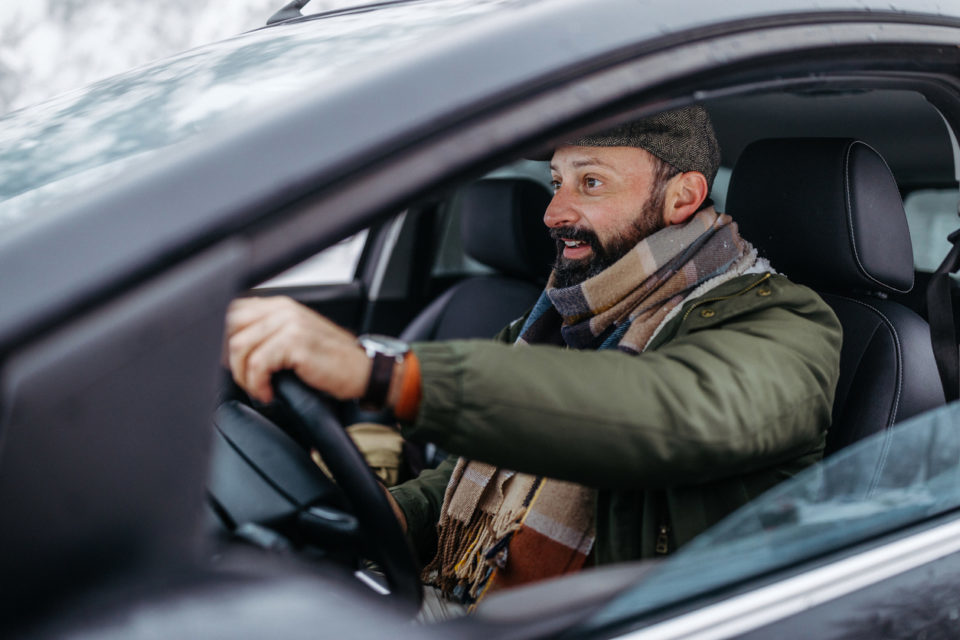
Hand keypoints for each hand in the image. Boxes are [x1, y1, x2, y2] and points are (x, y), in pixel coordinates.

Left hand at [226, 296, 369, 403]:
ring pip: (239, 348)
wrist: (363, 371)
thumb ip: (268, 333)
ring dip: (244, 376)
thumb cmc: (331, 361)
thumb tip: (232, 349)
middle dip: (231, 360)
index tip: (234, 366)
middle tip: (247, 380)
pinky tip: (269, 393)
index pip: (233, 314)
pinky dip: (258, 385)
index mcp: (280, 305)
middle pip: (230, 328)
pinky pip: (257, 365)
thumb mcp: (296, 337)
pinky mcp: (295, 343)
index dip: (225, 342)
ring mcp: (289, 324)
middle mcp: (283, 309)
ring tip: (260, 388)